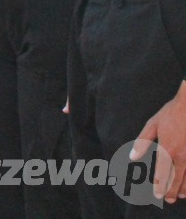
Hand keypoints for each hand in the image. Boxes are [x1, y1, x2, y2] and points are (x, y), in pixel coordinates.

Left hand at [132, 83, 185, 202]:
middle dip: (171, 191)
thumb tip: (132, 156)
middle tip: (168, 200)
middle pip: (176, 178)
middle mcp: (182, 156)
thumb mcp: (153, 124)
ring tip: (180, 196)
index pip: (162, 173)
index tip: (157, 195)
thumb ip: (142, 142)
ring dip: (184, 188)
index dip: (159, 186)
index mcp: (168, 149)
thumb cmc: (172, 113)